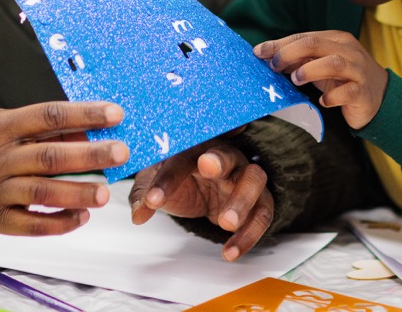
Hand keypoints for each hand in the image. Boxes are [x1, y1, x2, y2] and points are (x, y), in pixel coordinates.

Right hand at [0, 101, 127, 235]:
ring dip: (77, 193)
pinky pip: (31, 226)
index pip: (47, 116)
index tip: (115, 114)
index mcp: (1, 126)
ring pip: (42, 193)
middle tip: (121, 154)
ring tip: (106, 193)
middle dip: (89, 155)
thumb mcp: (4, 122)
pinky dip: (59, 223)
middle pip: (49, 157)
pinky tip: (82, 216)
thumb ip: (44, 128)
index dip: (83, 114)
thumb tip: (89, 132)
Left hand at [129, 136, 272, 261]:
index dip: (166, 178)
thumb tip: (138, 214)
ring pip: (253, 179)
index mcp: (195, 149)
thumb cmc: (183, 178)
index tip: (153, 200)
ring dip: (241, 200)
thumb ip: (145, 194)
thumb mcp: (157, 182)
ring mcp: (245, 176)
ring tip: (226, 223)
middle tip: (207, 168)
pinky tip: (231, 252)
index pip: (180, 159)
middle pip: (226, 153)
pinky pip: (262, 213)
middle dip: (218, 161)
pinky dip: (249, 234)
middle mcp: (224, 157)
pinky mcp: (260, 199)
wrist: (208, 188)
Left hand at [254, 31, 388, 128]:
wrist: (379, 97)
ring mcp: (357, 70)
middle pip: (316, 44)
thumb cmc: (343, 78)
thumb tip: (267, 56)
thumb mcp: (319, 65)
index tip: (258, 52)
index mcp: (335, 39)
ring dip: (310, 70)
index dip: (279, 44)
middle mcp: (347, 51)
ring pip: (333, 63)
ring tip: (295, 79)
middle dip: (290, 53)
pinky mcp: (363, 92)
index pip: (304, 37)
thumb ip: (298, 59)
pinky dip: (333, 96)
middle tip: (274, 66)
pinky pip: (348, 91)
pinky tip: (323, 102)